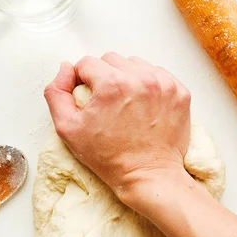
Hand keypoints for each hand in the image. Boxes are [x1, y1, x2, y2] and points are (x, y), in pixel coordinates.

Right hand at [44, 53, 191, 202]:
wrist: (148, 176)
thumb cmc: (108, 157)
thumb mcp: (67, 129)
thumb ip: (56, 93)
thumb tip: (66, 68)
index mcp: (112, 84)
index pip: (87, 63)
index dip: (81, 80)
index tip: (88, 100)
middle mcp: (140, 78)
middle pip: (111, 59)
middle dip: (104, 77)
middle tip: (106, 104)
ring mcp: (164, 84)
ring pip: (135, 64)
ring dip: (127, 78)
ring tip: (126, 104)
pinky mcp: (180, 92)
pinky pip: (157, 74)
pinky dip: (148, 85)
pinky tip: (143, 106)